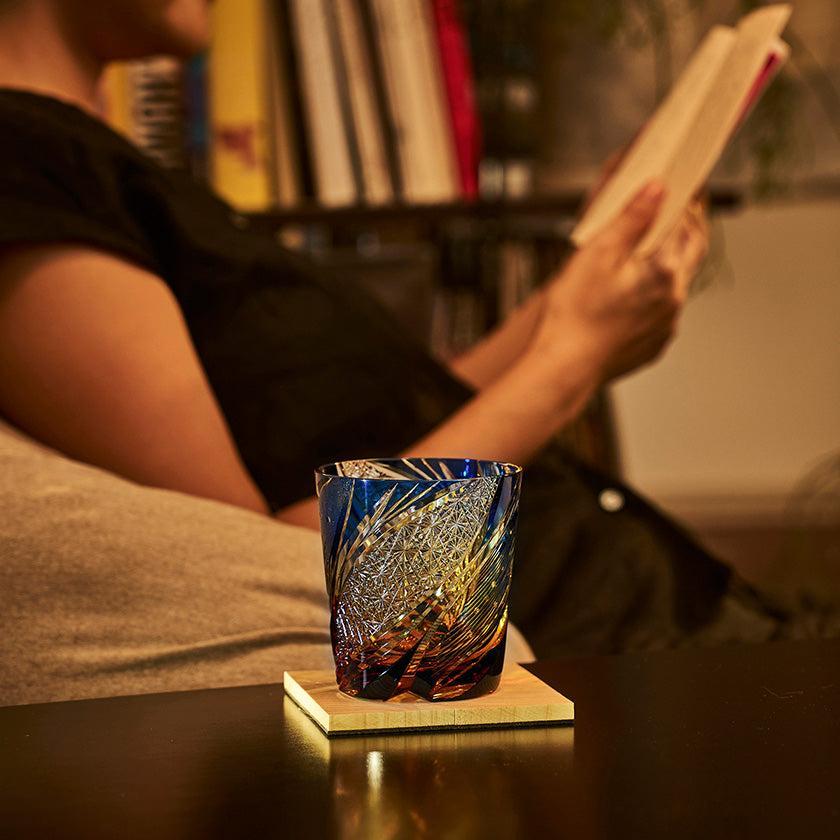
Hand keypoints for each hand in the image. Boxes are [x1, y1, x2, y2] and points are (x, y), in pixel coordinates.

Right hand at [530, 182, 708, 383]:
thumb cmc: (575, 314)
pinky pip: (662, 313)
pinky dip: (656, 296)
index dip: (682, 201)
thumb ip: (631, 218)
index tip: (681, 186)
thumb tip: (658, 188)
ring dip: (671, 264)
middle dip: (689, 228)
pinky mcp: (653, 345)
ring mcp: (666, 326)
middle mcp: (674, 299)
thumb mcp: (598, 253)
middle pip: (693, 252)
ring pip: (678, 285)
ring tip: (653, 251)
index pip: (684, 224)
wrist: (565, 369)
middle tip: (685, 209)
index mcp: (665, 271)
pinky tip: (636, 293)